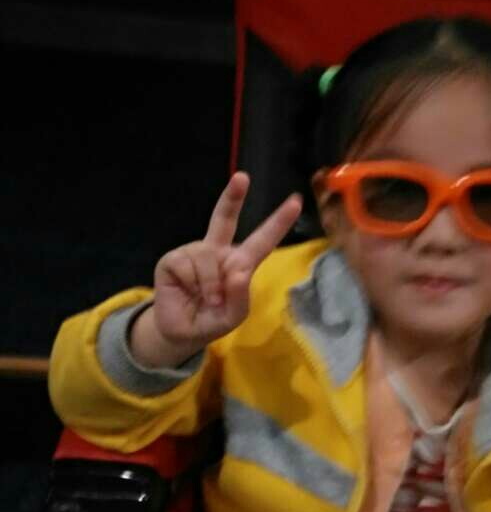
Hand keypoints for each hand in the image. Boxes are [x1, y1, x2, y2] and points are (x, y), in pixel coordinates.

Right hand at [131, 173, 301, 366]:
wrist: (180, 332)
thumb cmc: (211, 320)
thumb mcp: (233, 315)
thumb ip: (240, 297)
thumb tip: (238, 272)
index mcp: (239, 263)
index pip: (262, 240)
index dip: (278, 222)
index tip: (295, 202)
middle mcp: (218, 251)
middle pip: (225, 218)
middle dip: (233, 197)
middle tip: (242, 178)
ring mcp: (195, 252)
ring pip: (208, 256)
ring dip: (210, 284)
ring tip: (207, 299)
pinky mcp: (174, 259)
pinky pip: (188, 264)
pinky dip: (193, 282)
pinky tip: (188, 291)